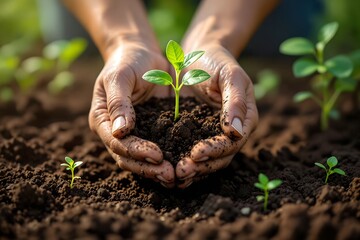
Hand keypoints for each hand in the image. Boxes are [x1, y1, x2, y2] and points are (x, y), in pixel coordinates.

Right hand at [89, 41, 174, 187]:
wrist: (142, 54)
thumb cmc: (127, 61)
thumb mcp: (120, 76)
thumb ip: (119, 102)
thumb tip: (121, 132)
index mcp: (103, 120)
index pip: (117, 143)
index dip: (136, 152)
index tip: (157, 155)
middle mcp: (116, 132)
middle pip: (129, 158)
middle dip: (149, 168)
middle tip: (170, 175)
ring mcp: (135, 133)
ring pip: (143, 159)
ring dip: (159, 169)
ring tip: (178, 176)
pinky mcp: (153, 131)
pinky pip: (161, 148)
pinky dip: (170, 157)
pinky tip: (184, 164)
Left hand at [176, 44, 257, 187]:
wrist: (198, 53)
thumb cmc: (217, 61)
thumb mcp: (230, 75)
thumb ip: (235, 102)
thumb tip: (237, 132)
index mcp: (245, 119)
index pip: (233, 143)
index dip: (216, 151)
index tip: (196, 154)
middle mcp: (232, 131)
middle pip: (220, 157)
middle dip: (201, 166)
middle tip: (181, 172)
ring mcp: (213, 133)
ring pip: (206, 159)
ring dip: (192, 169)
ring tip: (174, 175)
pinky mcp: (196, 133)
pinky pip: (190, 150)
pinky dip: (182, 159)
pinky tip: (168, 166)